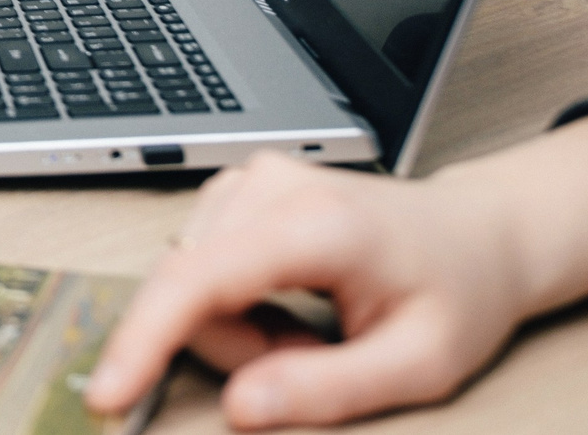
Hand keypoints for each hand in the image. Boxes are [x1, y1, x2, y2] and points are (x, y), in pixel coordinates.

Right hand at [85, 117, 587, 428]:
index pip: (199, 278)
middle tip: (308, 363)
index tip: (109, 392)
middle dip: (234, 349)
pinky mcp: (239, 189)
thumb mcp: (418, 366)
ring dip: (236, 330)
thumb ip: (326, 389)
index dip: (145, 339)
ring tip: (305, 335)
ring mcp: (250, 179)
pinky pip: (197, 264)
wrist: (478, 236)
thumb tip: (240, 407)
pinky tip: (285, 306)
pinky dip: (234, 305)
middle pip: (188, 288)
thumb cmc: (458, 293)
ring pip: (187, 281)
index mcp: (315, 223)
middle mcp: (270, 185)